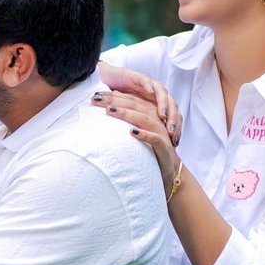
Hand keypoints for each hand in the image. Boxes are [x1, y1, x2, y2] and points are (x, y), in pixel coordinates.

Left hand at [91, 70, 181, 186]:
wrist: (169, 169)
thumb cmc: (149, 149)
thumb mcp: (138, 129)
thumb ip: (129, 115)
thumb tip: (112, 102)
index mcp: (149, 113)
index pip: (129, 100)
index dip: (112, 96)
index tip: (95, 95)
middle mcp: (155, 120)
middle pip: (135, 106)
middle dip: (115, 101)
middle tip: (96, 99)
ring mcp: (160, 132)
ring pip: (144, 119)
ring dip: (127, 114)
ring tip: (110, 111)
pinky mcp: (164, 146)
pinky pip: (155, 139)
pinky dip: (144, 135)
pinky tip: (132, 132)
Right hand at [95, 63, 181, 146]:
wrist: (108, 81)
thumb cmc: (121, 101)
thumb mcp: (133, 117)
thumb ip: (141, 126)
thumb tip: (147, 145)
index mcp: (158, 104)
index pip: (172, 117)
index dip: (175, 129)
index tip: (175, 142)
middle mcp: (157, 94)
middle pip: (172, 106)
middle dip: (173, 119)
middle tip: (172, 132)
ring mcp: (149, 85)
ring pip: (163, 94)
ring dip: (163, 104)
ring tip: (163, 115)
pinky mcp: (139, 77)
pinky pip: (147, 81)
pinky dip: (149, 86)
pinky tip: (150, 92)